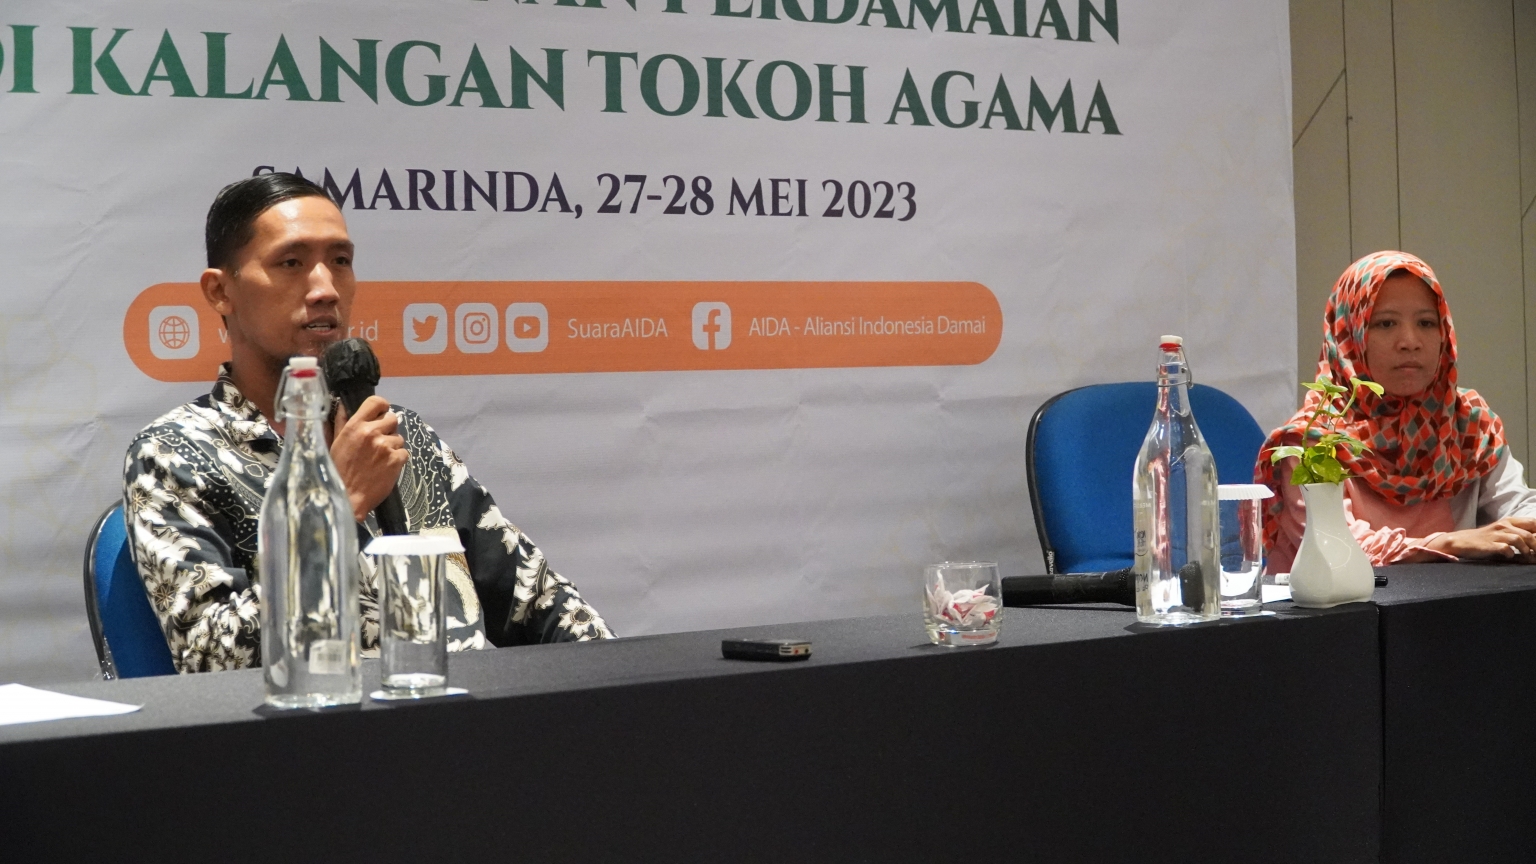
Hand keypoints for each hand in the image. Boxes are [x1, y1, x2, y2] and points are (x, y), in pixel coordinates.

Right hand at [328, 395, 406, 522]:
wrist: (348, 497)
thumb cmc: (338, 470)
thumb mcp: (335, 443)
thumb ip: (341, 423)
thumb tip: (344, 405)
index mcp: (355, 426)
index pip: (376, 402)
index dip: (382, 407)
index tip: (380, 414)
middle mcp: (372, 432)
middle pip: (392, 419)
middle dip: (388, 429)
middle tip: (379, 442)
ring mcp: (386, 446)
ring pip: (398, 437)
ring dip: (392, 446)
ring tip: (379, 459)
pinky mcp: (397, 459)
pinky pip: (404, 452)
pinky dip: (398, 459)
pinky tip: (386, 467)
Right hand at [1423, 517, 1535, 561]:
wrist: (1460, 541)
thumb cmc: (1484, 539)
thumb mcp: (1502, 532)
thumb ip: (1519, 534)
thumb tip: (1535, 543)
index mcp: (1509, 521)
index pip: (1533, 522)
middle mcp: (1503, 525)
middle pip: (1529, 533)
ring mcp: (1496, 535)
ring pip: (1519, 539)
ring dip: (1526, 550)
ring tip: (1527, 557)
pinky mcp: (1488, 545)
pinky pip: (1505, 549)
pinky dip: (1511, 554)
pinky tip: (1509, 556)